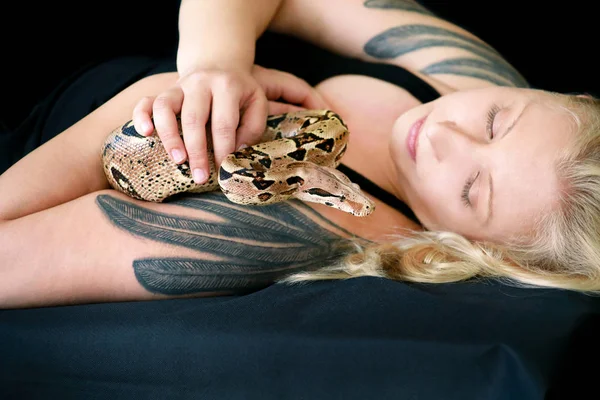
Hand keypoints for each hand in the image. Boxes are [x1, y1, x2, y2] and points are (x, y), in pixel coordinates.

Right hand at [132, 65, 327, 183]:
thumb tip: (237, 151)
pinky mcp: (163, 90)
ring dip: (169, 136)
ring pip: (165, 107)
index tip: (223, 170)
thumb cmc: (240, 92)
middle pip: (193, 119)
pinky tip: (145, 133)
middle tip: (200, 178)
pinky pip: (146, 101)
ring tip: (177, 160)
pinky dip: (141, 116)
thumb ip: (253, 127)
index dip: (223, 149)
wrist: (219, 64)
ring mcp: (179, 86)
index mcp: (227, 86)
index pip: (223, 123)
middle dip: (197, 152)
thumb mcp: (257, 103)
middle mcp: (200, 83)